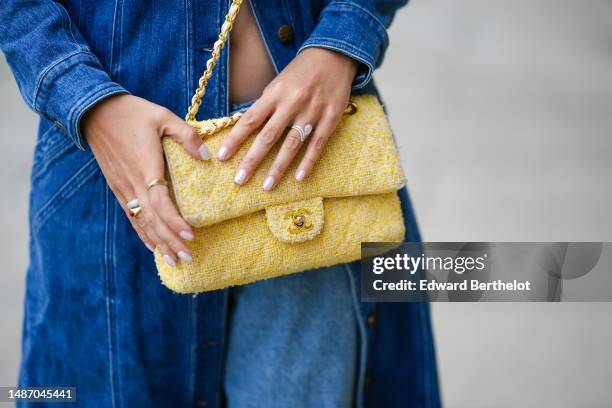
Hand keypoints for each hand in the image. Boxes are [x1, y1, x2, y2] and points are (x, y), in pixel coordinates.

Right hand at [83, 94, 210, 265]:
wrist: (94, 111)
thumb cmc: (132, 112)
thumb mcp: (163, 116)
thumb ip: (187, 136)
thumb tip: (208, 156)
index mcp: (145, 167)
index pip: (161, 203)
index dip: (175, 221)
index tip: (191, 235)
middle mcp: (132, 183)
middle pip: (152, 220)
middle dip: (170, 241)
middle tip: (188, 258)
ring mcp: (122, 188)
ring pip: (141, 222)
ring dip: (158, 242)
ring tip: (174, 260)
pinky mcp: (117, 188)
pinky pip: (131, 216)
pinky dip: (142, 233)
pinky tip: (153, 246)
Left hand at [218, 48, 358, 189]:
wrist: (334, 55)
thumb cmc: (300, 73)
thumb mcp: (278, 83)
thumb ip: (265, 106)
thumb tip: (244, 129)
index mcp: (274, 93)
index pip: (249, 120)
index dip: (235, 140)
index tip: (222, 158)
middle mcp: (291, 103)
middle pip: (268, 136)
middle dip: (252, 160)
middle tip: (239, 180)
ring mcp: (312, 111)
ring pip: (292, 144)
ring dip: (278, 167)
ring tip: (267, 186)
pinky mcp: (330, 118)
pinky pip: (317, 144)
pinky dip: (308, 162)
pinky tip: (299, 178)